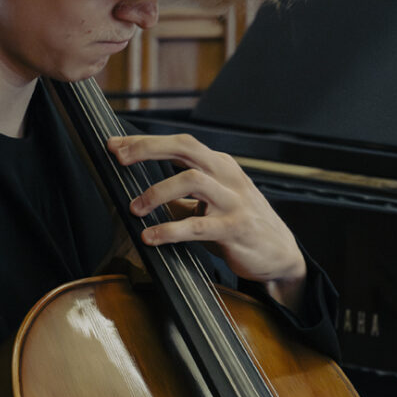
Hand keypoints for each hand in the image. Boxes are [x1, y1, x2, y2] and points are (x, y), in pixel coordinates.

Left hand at [107, 134, 306, 308]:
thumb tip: (141, 192)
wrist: (280, 254)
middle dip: (148, 149)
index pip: (180, 144)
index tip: (116, 146)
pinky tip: (151, 237)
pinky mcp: (235, 228)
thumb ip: (183, 195)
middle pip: (185, 148)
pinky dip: (169, 229)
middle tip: (119, 159)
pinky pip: (196, 225)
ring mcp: (233, 201)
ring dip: (156, 192)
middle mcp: (227, 176)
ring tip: (135, 208)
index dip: (146, 142)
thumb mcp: (212, 202)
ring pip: (191, 180)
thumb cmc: (240, 226)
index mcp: (220, 166)